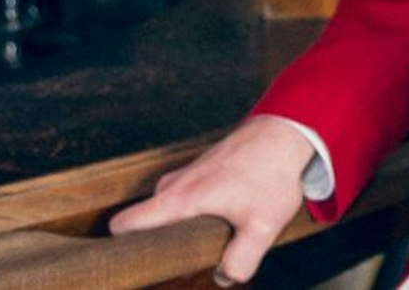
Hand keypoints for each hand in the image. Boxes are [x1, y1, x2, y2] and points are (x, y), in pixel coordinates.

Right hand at [108, 115, 315, 285]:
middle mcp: (173, 185)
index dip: (122, 247)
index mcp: (178, 199)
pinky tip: (223, 218)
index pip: (124, 224)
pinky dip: (194, 212)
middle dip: (160, 243)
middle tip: (190, 254)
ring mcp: (185, 175)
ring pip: (168, 211)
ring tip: (212, 237)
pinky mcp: (199, 171)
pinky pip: (183, 199)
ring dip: (182, 227)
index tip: (141, 262)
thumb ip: (239, 260)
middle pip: (145, 223)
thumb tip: (223, 278)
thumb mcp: (262, 227)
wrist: (286, 133)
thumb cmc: (272, 175)